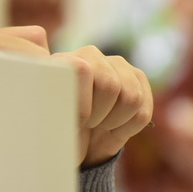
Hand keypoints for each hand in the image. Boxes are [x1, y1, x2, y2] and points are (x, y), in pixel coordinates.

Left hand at [52, 46, 152, 166]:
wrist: (77, 138)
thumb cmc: (60, 128)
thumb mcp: (50, 119)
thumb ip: (49, 103)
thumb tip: (54, 63)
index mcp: (61, 61)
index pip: (81, 71)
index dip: (82, 107)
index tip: (73, 123)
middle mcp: (89, 54)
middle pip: (110, 86)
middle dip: (98, 116)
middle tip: (86, 124)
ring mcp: (116, 63)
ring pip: (131, 98)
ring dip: (114, 122)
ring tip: (98, 125)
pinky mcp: (138, 77)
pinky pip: (143, 112)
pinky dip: (128, 128)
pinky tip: (113, 127)